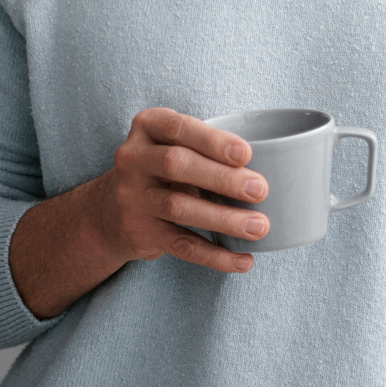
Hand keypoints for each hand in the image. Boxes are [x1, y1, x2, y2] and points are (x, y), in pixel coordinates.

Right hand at [7, 107, 269, 317]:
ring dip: (223, 219)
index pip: (178, 128)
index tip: (246, 153)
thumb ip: (207, 147)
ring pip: (180, 208)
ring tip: (259, 226)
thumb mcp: (174, 144)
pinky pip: (181, 245)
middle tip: (261, 189)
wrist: (111, 210)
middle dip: (222, 178)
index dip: (212, 140)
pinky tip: (243, 260)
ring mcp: (132, 197)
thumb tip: (274, 163)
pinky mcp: (139, 232)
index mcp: (148, 127)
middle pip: (177, 165)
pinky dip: (215, 256)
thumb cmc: (165, 169)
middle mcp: (133, 159)